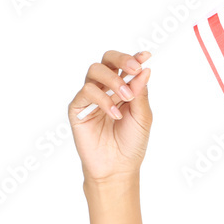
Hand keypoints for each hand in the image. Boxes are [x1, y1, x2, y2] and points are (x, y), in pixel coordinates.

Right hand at [68, 50, 153, 183]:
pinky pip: (86, 92)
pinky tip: (115, 114)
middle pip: (106, 61)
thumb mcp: (142, 116)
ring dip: (113, 81)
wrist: (118, 167)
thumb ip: (141, 93)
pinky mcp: (78, 109)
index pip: (125, 66)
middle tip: (135, 68)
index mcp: (124, 88)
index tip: (146, 56)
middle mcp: (106, 89)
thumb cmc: (132, 142)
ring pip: (94, 71)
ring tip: (126, 97)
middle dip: (121, 59)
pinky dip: (103, 99)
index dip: (134, 58)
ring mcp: (90, 97)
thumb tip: (145, 69)